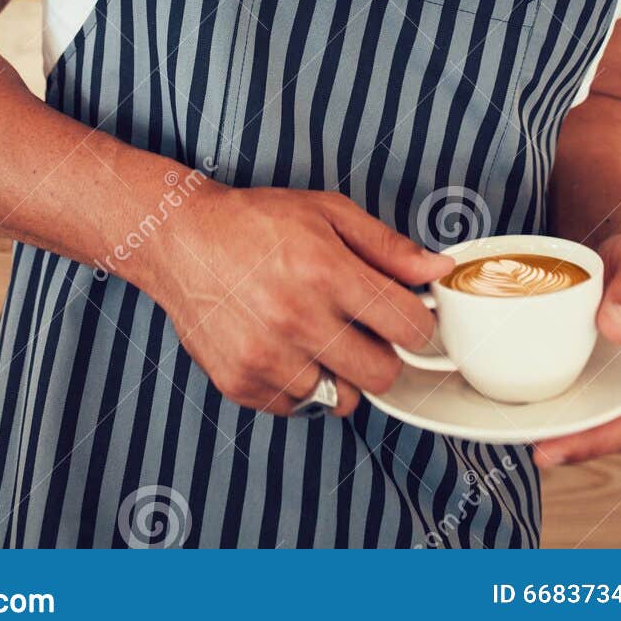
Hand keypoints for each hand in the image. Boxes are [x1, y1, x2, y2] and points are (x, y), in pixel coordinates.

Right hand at [154, 181, 450, 416]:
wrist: (181, 240)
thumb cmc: (254, 222)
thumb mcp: (327, 213)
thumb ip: (388, 246)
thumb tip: (439, 269)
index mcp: (325, 271)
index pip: (408, 327)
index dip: (418, 324)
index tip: (408, 318)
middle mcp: (297, 319)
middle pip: (383, 374)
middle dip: (384, 354)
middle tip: (364, 330)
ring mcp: (267, 358)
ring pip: (342, 398)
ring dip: (341, 373)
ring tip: (318, 336)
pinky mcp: (241, 384)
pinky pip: (299, 407)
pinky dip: (302, 385)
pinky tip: (287, 348)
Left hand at [533, 232, 620, 466]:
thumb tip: (617, 329)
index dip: (600, 440)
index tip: (560, 446)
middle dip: (583, 448)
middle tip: (538, 453)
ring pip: (609, 428)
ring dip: (576, 439)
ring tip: (534, 442)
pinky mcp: (615, 381)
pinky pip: (596, 409)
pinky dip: (573, 418)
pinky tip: (541, 417)